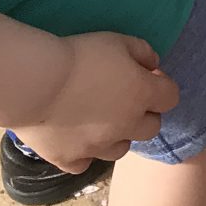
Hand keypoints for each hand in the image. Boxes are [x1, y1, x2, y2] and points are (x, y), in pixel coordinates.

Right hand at [10, 32, 178, 171]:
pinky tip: (75, 137)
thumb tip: (153, 64)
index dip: (161, 86)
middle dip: (144, 114)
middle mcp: (125, 125)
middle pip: (151, 128)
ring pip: (121, 149)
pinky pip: (84, 164)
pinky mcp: (69, 159)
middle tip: (124, 99)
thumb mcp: (118, 41)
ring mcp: (97, 147)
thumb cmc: (79, 56)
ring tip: (99, 119)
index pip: (171, 97)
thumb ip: (143, 52)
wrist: (35, 82)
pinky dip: (83, 153)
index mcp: (142, 94)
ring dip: (117, 135)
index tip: (146, 76)